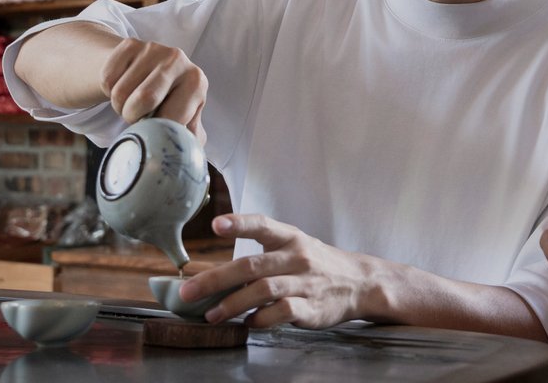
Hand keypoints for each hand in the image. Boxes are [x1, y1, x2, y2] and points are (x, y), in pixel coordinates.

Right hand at [99, 37, 207, 141]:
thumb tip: (186, 163)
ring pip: (120, 92)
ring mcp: (154, 48)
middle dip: (133, 118)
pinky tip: (123, 85)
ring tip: (131, 102)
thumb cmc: (168, 103)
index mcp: (197, 83)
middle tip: (137, 117)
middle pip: (143, 100)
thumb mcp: (185, 120)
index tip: (152, 132)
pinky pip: (107, 78)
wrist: (146, 72)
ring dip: (119, 106)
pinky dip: (108, 90)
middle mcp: (179, 60)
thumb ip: (189, 140)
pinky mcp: (130, 43)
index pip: (172, 118)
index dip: (155, 132)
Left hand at [179, 213, 376, 328]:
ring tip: (212, 315)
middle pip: (252, 266)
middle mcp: (297, 257)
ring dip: (232, 304)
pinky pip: (281, 314)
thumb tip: (214, 277)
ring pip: (263, 291)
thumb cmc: (316, 264)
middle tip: (188, 293)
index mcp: (290, 238)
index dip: (239, 224)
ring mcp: (305, 283)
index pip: (263, 225)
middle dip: (216, 280)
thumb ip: (261, 257)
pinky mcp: (312, 308)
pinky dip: (260, 320)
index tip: (216, 225)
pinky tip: (247, 323)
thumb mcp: (294, 248)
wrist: (359, 282)